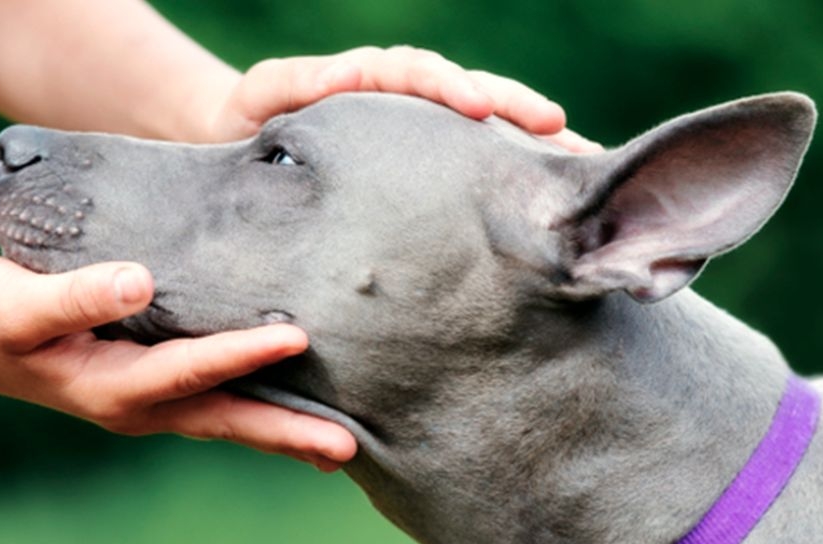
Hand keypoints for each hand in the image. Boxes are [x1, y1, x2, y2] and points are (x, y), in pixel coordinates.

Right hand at [0, 257, 356, 470]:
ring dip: (282, 429)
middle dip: (287, 433)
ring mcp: (151, 402)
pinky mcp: (156, 386)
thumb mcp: (17, 304)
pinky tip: (294, 406)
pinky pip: (217, 402)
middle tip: (347, 447)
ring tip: (341, 443)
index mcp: (111, 386)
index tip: (294, 338)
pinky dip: (258, 407)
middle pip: (226, 419)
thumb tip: (139, 279)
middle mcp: (140, 404)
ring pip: (228, 418)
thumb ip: (75, 296)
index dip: (241, 355)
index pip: (190, 369)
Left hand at [203, 45, 601, 151]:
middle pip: (470, 92)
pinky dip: (511, 169)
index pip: (418, 74)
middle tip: (564, 133)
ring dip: (530, 141)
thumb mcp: (265, 96)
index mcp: (369, 78)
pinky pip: (474, 160)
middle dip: (516, 110)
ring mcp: (419, 127)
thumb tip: (342, 75)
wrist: (242, 140)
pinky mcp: (424, 160)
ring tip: (580, 161)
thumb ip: (297, 84)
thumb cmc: (248, 119)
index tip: (478, 106)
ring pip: (483, 127)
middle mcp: (404, 97)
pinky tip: (546, 191)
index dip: (450, 85)